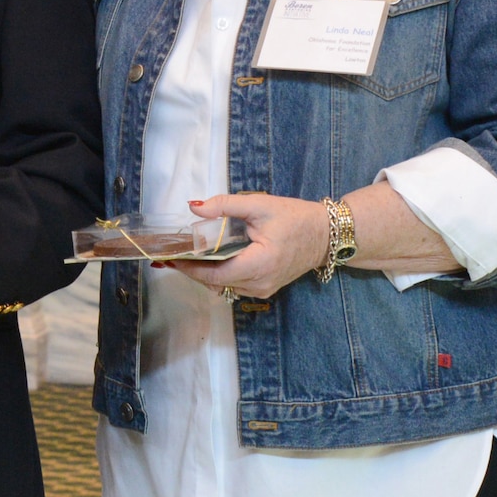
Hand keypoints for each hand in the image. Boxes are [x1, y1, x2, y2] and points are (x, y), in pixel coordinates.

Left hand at [168, 193, 327, 299]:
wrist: (325, 235)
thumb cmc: (295, 218)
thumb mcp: (260, 206)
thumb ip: (226, 206)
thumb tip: (194, 207)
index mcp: (258, 265)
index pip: (214, 274)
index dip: (190, 267)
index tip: (171, 256)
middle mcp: (259, 284)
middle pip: (215, 282)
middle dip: (193, 268)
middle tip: (174, 252)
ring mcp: (262, 290)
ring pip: (223, 286)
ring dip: (205, 272)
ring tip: (189, 253)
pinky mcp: (264, 289)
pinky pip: (234, 285)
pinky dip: (220, 274)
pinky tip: (211, 258)